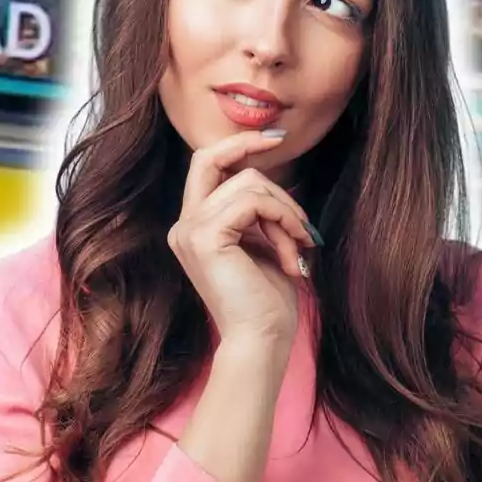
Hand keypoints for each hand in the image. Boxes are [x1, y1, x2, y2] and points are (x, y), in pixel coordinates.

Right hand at [167, 131, 319, 346]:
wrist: (261, 342)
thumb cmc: (266, 302)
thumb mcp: (261, 244)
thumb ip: (255, 212)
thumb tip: (269, 178)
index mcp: (192, 228)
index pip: (204, 166)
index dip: (235, 146)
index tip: (272, 139)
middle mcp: (183, 226)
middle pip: (210, 159)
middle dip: (250, 149)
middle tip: (282, 147)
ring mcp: (189, 230)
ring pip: (247, 183)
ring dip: (285, 210)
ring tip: (299, 244)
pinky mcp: (206, 237)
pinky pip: (254, 202)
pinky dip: (284, 218)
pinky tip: (294, 249)